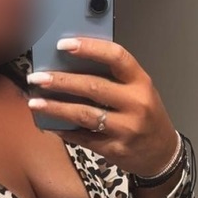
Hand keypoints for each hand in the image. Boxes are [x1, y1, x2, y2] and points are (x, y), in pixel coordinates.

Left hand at [26, 37, 179, 176]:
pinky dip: (63, 130)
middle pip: (93, 86)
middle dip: (61, 81)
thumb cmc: (146, 115)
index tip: (63, 44)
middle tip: (37, 78)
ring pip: (84, 114)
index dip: (89, 48)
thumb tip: (71, 65)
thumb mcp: (139, 91)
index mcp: (141, 82)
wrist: (162, 153)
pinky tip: (49, 124)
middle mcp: (136, 103)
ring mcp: (126, 128)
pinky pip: (83, 137)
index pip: (116, 57)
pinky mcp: (115, 149)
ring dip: (56, 107)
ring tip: (35, 102)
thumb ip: (113, 78)